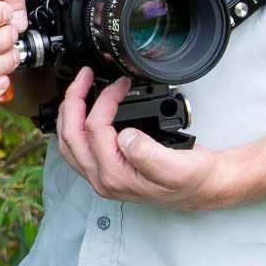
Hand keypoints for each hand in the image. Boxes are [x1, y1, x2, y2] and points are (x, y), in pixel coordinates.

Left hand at [54, 67, 256, 210]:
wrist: (198, 189)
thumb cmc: (190, 178)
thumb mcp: (178, 167)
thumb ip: (149, 155)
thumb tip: (126, 136)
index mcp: (116, 176)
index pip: (95, 129)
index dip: (105, 100)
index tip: (121, 84)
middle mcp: (102, 179)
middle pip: (71, 134)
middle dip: (75, 99)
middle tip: (86, 76)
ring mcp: (98, 176)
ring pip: (67, 141)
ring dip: (68, 111)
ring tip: (78, 88)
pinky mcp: (101, 172)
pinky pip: (74, 148)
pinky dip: (72, 125)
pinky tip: (79, 111)